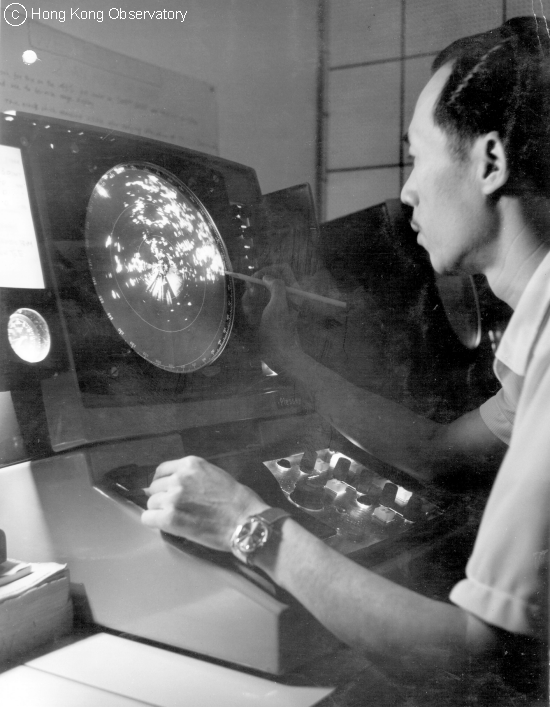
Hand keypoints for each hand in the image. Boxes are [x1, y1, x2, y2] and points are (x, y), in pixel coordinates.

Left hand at [141, 456, 268, 550]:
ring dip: (160, 511)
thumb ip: (192, 477)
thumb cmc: (236, 499)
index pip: (162, 470)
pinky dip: (154, 523)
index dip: (162, 482)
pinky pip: (148, 518)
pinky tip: (167, 526)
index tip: (165, 490)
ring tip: (176, 518)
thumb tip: (172, 485)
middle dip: (162, 497)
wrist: (245, 520)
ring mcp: (173, 497)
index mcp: (190, 464)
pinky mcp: (170, 518)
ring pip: (151, 503)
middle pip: (155, 487)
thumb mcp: (214, 474)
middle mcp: (179, 477)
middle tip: (176, 508)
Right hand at [242, 264, 302, 370]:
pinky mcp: (266, 314)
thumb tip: (267, 276)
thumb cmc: (279, 330)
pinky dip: (250, 308)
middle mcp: (284, 295)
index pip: (281, 268)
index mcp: (292, 290)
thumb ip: (276, 286)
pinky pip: (254, 304)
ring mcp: (274, 304)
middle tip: (251, 295)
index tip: (257, 278)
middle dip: (256, 286)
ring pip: (258, 291)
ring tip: (251, 312)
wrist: (279, 354)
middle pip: (266, 279)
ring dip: (250, 299)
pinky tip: (250, 318)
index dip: (268, 270)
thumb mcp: (279, 305)